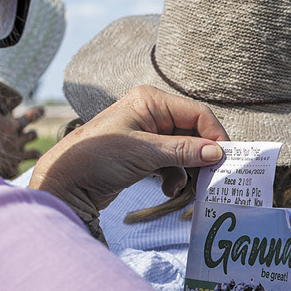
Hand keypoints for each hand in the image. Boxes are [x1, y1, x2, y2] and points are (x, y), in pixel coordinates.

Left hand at [28, 85, 226, 223]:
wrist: (65, 182)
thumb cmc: (97, 157)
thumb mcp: (144, 153)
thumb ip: (184, 151)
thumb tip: (217, 153)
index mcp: (150, 101)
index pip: (197, 113)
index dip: (214, 135)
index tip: (225, 159)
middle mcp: (151, 113)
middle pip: (193, 132)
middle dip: (200, 156)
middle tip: (210, 178)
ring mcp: (147, 134)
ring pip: (184, 150)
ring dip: (186, 170)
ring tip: (181, 188)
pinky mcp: (143, 154)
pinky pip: (172, 162)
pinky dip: (174, 176)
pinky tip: (167, 189)